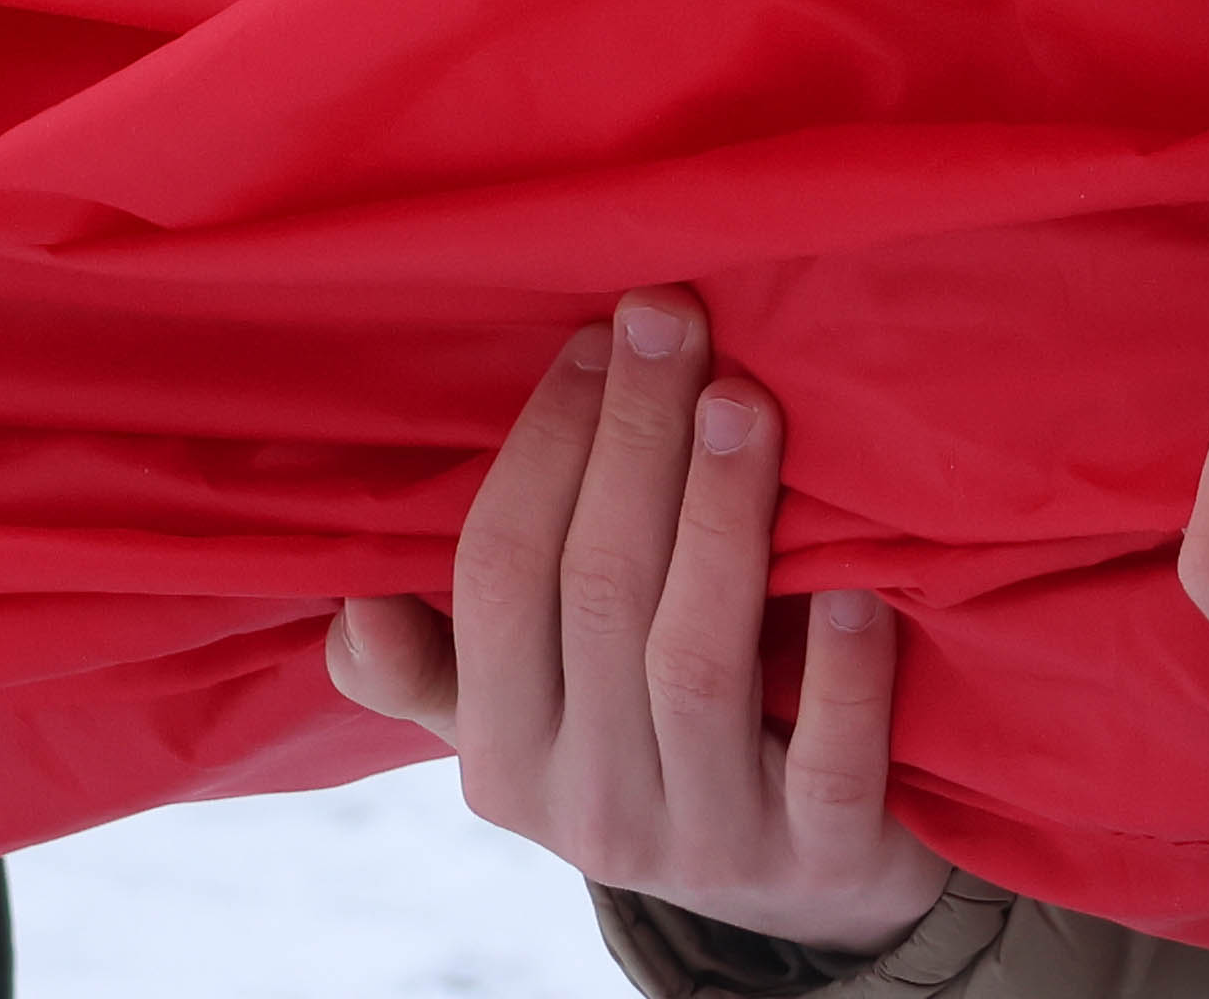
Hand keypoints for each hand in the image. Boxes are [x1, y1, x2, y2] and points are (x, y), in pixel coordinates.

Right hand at [329, 291, 944, 954]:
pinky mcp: (819, 859)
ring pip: (694, 663)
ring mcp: (707, 839)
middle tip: (674, 318)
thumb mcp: (530, 722)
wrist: (806, 891)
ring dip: (719, 518)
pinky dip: (842, 672)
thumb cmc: (652, 747)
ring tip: (744, 400)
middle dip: (633, 440)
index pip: (499, 578)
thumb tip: (351, 602)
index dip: (544, 448)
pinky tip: (858, 581)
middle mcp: (590, 811)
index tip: (598, 335)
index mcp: (501, 759)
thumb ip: (436, 665)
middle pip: (598, 595)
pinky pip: (825, 763)